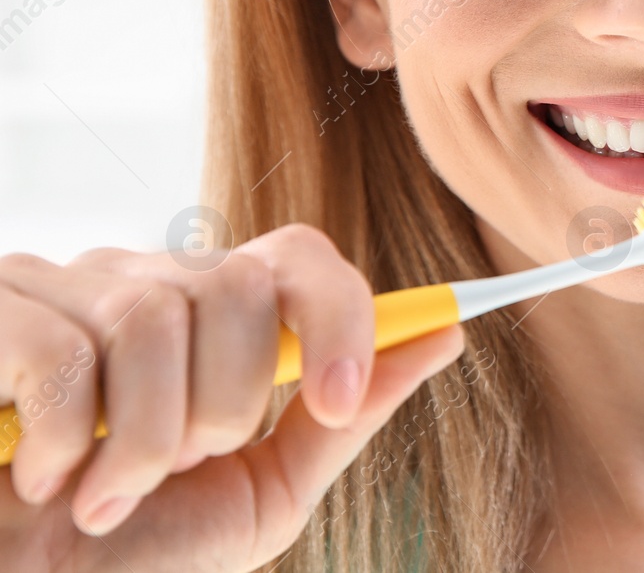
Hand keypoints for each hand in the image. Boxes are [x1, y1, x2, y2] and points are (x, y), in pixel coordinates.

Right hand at [0, 224, 463, 570]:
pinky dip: (65, 439)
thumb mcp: (262, 493)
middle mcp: (142, 280)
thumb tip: (445, 333)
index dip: (338, 319)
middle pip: (240, 287)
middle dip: (226, 406)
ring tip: (103, 496)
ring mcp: (60, 286)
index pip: (302, 257)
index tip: (334, 402)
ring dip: (143, 442)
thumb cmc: (132, 554)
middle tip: (178, 470)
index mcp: (213, 315)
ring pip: (152, 317)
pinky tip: (41, 478)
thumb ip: (345, 416)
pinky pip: (61, 350)